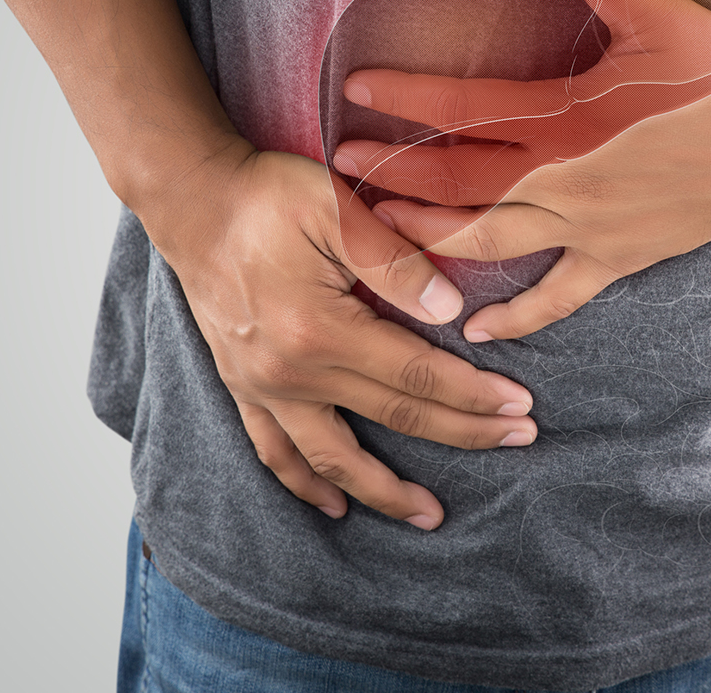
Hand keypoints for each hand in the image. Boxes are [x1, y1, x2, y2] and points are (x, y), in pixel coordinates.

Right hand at [141, 139, 537, 528]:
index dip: (474, 393)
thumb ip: (396, 262)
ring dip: (384, 492)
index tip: (519, 405)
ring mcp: (262, 387)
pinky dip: (305, 484)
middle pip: (393, 416)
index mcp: (320, 330)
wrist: (191, 198)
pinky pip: (274, 452)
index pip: (417, 375)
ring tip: (430, 515)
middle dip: (464, 433)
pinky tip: (334, 505)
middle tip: (518, 440)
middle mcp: (290, 373)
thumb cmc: (267, 196)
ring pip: (332, 459)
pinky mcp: (241, 386)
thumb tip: (451, 314)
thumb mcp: (336, 209)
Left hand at [333, 0, 710, 341]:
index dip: (405, 100)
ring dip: (429, 236)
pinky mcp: (617, 257)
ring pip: (490, 241)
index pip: (465, 111)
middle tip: (345, 166)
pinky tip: (475, 327)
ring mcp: (588, 228)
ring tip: (380, 230)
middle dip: (394, 175)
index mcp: (567, 120)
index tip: (354, 91)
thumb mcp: (663, 13)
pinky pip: (557, 297)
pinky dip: (516, 315)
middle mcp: (565, 182)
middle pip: (459, 185)